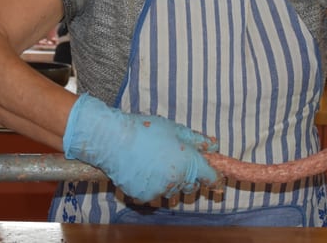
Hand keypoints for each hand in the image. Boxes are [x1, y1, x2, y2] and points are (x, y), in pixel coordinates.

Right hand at [63, 93, 218, 202]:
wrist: (112, 140)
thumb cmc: (144, 130)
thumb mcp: (174, 129)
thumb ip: (196, 140)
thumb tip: (214, 146)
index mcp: (187, 162)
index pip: (209, 176)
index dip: (213, 175)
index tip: (214, 174)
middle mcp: (176, 180)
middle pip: (191, 185)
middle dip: (189, 176)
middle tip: (176, 160)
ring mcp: (159, 190)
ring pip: (172, 190)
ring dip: (170, 180)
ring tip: (156, 161)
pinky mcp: (144, 197)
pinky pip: (155, 193)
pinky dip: (152, 184)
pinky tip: (144, 169)